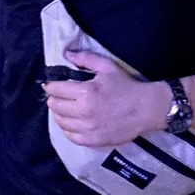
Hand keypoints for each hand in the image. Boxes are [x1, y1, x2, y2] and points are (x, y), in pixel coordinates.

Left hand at [43, 49, 166, 146]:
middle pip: (55, 106)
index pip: (56, 90)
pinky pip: (71, 137)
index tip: (50, 85)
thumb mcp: (107, 67)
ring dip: (59, 114)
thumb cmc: (126, 86)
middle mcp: (83, 112)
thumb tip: (67, 54)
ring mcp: (87, 129)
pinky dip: (67, 129)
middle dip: (54, 99)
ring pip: (61, 122)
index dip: (50, 86)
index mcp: (86, 92)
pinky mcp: (93, 141)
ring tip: (64, 109)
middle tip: (58, 96)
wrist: (145, 109)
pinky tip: (71, 123)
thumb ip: (86, 59)